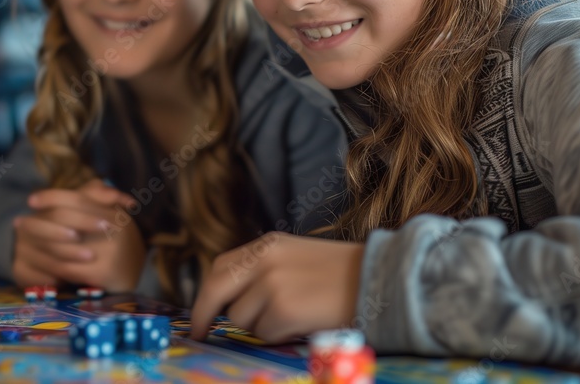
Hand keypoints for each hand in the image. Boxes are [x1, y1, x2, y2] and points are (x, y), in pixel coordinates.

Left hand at [12, 179, 144, 290]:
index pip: (78, 198)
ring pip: (62, 244)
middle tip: (18, 221)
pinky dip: (48, 264)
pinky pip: (67, 267)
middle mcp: (112, 227)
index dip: (52, 196)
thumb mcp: (112, 216)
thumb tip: (81, 185)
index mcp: (113, 211)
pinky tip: (35, 260)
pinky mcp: (102, 272)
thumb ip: (97, 199)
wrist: (134, 278)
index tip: (31, 199)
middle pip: (66, 219)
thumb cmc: (118, 243)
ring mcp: (108, 251)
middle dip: (38, 219)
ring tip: (20, 238)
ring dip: (37, 242)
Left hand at [189, 232, 365, 343]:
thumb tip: (230, 302)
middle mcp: (264, 259)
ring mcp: (272, 283)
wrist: (378, 278)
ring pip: (241, 319)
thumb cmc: (342, 274)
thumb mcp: (295, 257)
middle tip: (201, 333)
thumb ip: (262, 271)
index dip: (206, 293)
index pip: (220, 267)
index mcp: (267, 244)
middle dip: (205, 314)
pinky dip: (279, 335)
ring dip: (259, 326)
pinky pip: (264, 334)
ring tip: (292, 316)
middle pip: (215, 290)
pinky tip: (302, 323)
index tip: (200, 314)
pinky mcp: (283, 308)